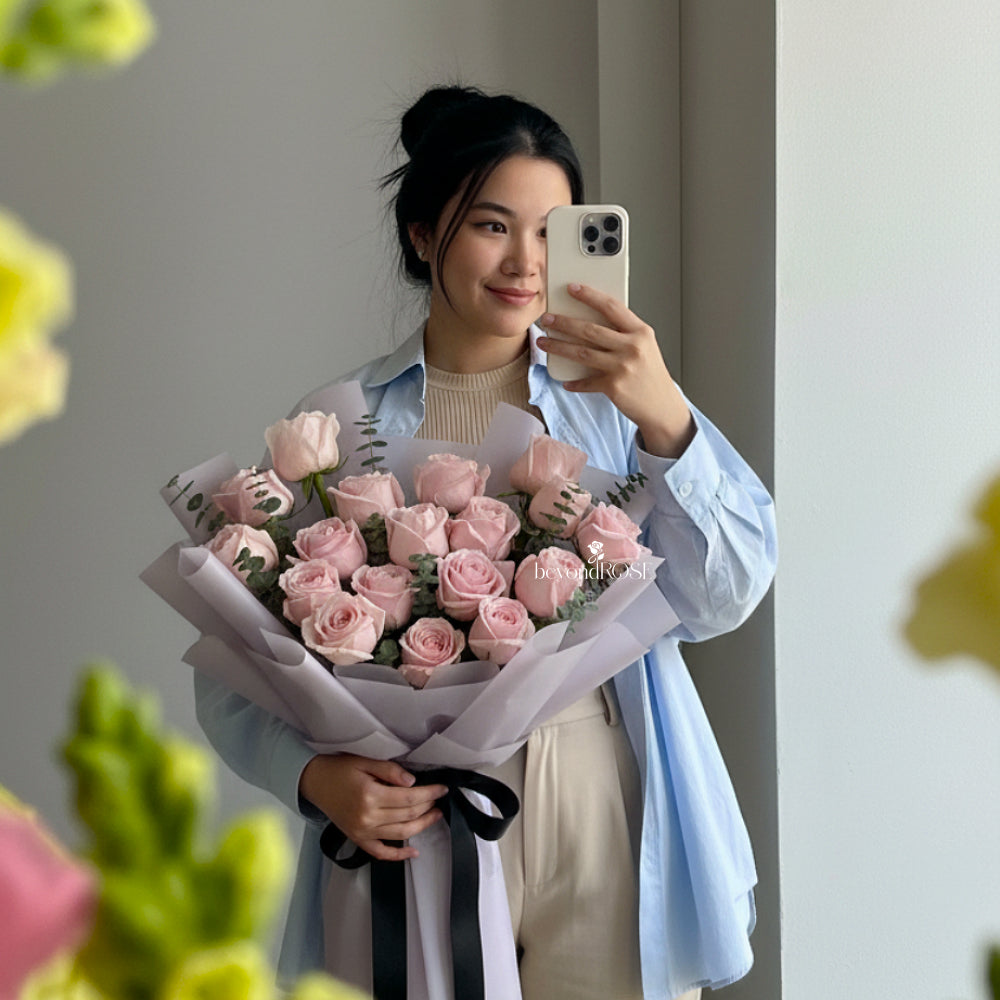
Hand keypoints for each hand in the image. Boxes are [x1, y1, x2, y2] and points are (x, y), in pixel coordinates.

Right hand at [299, 754, 447, 860]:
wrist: (314, 782)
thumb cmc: (339, 769)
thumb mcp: (364, 761)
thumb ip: (389, 770)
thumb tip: (412, 781)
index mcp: (370, 796)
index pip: (409, 798)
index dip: (429, 793)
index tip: (442, 789)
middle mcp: (367, 817)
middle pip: (407, 816)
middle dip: (428, 807)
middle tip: (439, 799)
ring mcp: (363, 832)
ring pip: (400, 834)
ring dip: (421, 826)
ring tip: (434, 816)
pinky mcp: (358, 839)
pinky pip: (381, 852)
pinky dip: (398, 855)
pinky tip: (414, 852)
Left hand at [538, 283, 694, 457]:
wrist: (663, 406)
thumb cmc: (650, 374)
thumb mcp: (644, 346)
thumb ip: (624, 333)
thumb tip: (589, 321)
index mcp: (641, 332)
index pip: (611, 306)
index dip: (589, 295)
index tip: (571, 288)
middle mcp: (632, 347)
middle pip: (590, 330)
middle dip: (563, 323)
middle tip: (546, 318)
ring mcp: (622, 367)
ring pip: (581, 353)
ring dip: (558, 347)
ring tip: (543, 342)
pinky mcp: (614, 387)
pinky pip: (586, 382)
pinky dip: (574, 382)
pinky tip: (565, 381)